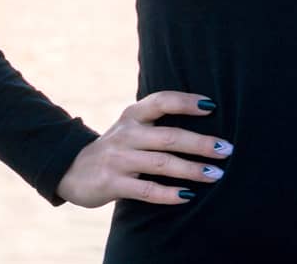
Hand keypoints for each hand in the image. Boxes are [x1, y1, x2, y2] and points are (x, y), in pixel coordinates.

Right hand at [56, 90, 233, 207]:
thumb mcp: (131, 127)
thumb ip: (158, 122)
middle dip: (200, 144)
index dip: (186, 102)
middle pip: (169, 137)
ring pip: (162, 164)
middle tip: (226, 149)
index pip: (162, 101)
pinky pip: (146, 189)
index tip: (212, 105)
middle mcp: (126, 134)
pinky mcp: (112, 183)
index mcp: (133, 115)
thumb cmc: (116, 147)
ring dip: (192, 169)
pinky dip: (169, 193)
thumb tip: (206, 115)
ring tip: (216, 174)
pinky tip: (188, 196)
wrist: (71, 169)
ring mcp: (118, 159)